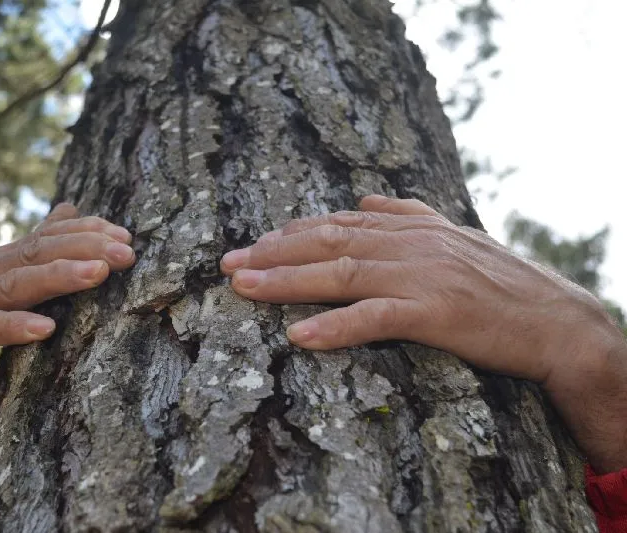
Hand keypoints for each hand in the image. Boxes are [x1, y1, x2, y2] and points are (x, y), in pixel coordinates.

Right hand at [0, 203, 134, 407]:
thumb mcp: (10, 281)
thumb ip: (39, 249)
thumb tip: (70, 207)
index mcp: (5, 258)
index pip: (50, 235)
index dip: (87, 231)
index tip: (126, 237)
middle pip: (40, 251)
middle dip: (86, 248)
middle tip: (126, 254)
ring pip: (19, 283)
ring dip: (61, 276)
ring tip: (97, 274)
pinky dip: (17, 326)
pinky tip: (47, 330)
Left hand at [221, 195, 626, 471]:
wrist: (559, 322)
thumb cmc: (502, 283)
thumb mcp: (453, 237)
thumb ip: (407, 213)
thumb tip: (362, 198)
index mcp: (411, 227)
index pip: (337, 223)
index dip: (289, 232)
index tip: (252, 242)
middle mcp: (410, 244)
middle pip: (327, 244)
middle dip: (271, 252)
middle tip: (227, 263)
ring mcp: (421, 276)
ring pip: (340, 275)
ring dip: (286, 282)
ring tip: (242, 287)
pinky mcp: (436, 314)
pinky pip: (376, 318)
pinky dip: (334, 327)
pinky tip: (298, 336)